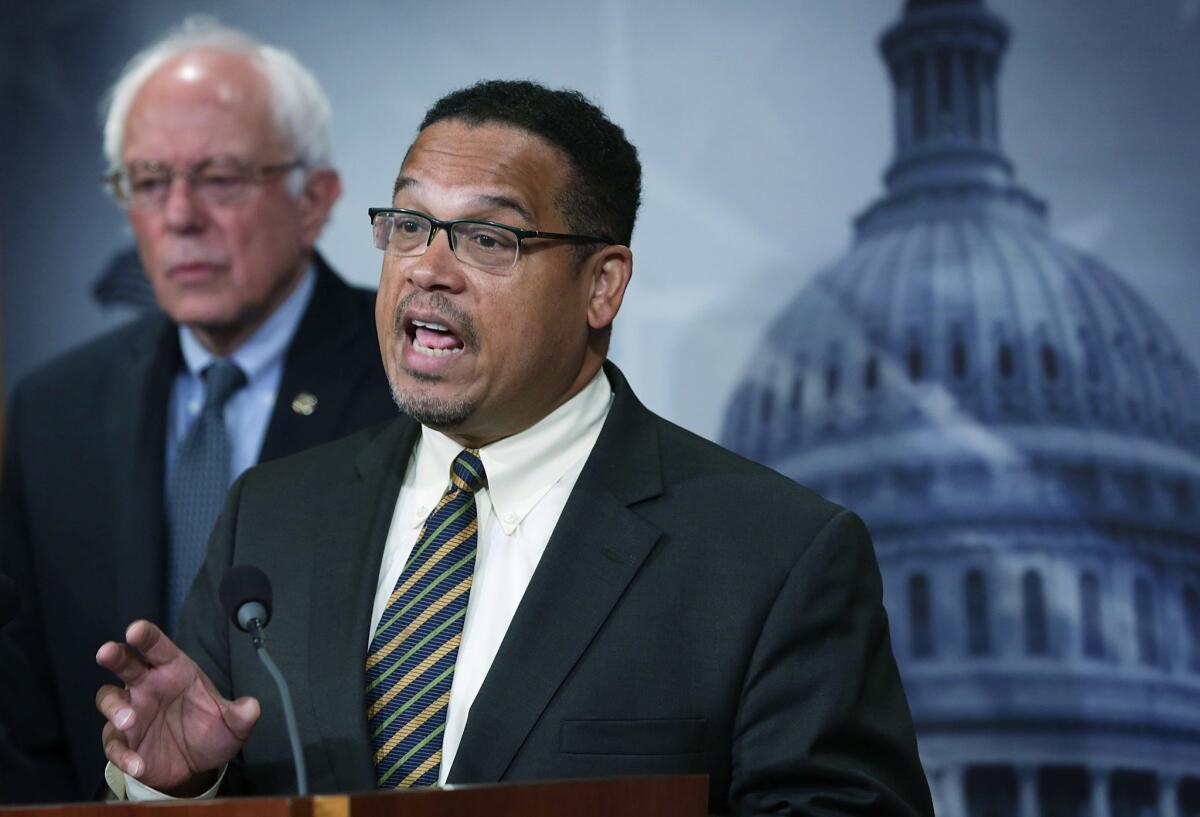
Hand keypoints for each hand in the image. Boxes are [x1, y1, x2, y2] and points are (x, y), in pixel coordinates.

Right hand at [96, 620, 259, 795]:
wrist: (198, 764)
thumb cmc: (210, 730)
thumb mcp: (233, 723)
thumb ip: (242, 714)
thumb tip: (252, 707)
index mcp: (173, 670)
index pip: (158, 647)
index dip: (146, 636)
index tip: (136, 629)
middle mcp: (148, 686)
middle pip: (125, 664)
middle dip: (115, 655)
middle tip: (107, 652)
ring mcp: (132, 712)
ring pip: (110, 699)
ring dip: (115, 707)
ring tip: (129, 719)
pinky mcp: (124, 741)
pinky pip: (115, 744)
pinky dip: (123, 754)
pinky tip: (138, 764)